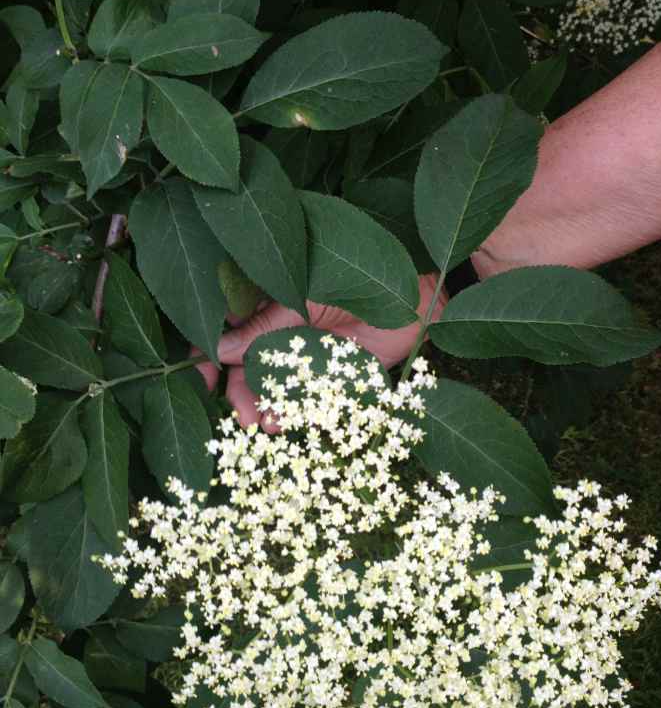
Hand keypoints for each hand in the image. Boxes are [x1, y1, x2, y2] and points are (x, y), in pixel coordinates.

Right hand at [195, 272, 445, 427]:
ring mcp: (303, 360)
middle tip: (242, 415)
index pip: (224, 329)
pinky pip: (301, 403)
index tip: (201, 381)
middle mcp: (281, 335)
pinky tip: (282, 424)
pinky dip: (289, 416)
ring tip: (262, 424)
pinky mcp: (328, 381)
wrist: (413, 302)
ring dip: (261, 410)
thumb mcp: (301, 301)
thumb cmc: (356, 283)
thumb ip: (263, 326)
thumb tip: (220, 348)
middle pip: (244, 370)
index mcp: (268, 304)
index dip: (207, 356)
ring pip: (270, 391)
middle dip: (237, 395)